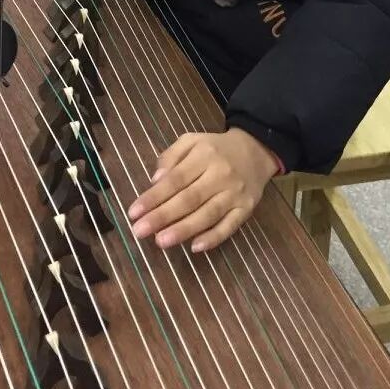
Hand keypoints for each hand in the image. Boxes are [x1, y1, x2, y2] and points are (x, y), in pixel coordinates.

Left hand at [128, 128, 279, 253]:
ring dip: (184, 229)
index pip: (175, 179)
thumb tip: (155, 180)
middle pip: (189, 198)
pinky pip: (230, 226)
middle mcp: (220, 174)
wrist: (256, 151)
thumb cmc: (215, 149)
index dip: (154, 196)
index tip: (133, 212)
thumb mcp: (191, 141)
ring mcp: (235, 194)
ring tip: (160, 242)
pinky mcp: (246, 209)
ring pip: (208, 214)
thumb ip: (171, 156)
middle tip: (139, 231)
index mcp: (204, 155)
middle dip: (162, 216)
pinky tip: (195, 247)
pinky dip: (213, 238)